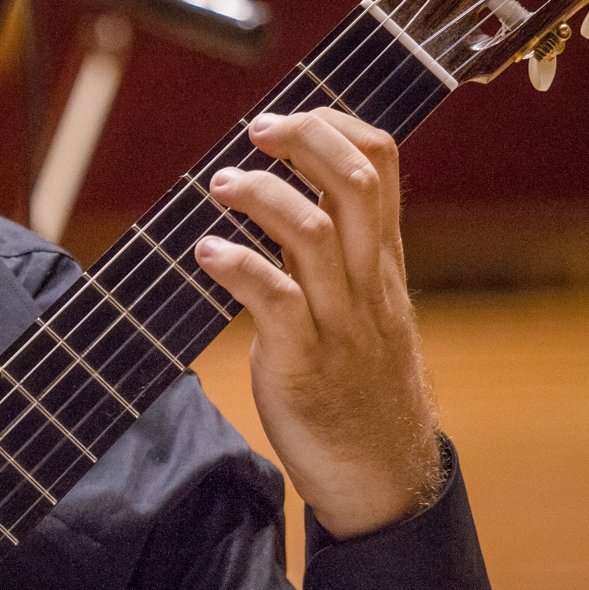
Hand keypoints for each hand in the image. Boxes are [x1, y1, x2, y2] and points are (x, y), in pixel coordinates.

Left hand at [193, 109, 440, 536]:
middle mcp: (366, 280)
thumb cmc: (361, 381)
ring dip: (261, 197)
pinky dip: (238, 267)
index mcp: (381, 258)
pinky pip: (276, 301)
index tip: (286, 115)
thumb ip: (336, 249)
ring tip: (219, 185)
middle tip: (252, 130)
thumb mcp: (364, 303)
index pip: (381, 164)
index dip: (335, 124)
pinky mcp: (303, 362)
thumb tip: (281, 193)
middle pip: (353, 184)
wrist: (383, 474)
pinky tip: (205, 252)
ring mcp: (339, 321)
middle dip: (302, 141)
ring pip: (314, 235)